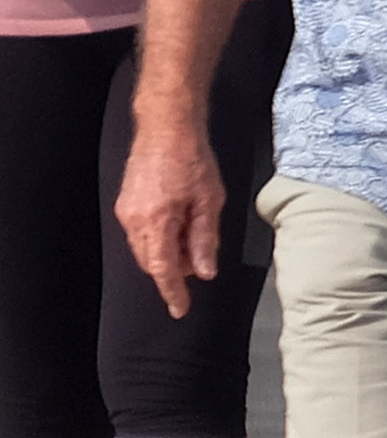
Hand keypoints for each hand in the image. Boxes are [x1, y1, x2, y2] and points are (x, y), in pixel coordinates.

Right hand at [113, 116, 225, 323]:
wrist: (167, 128)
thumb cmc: (191, 159)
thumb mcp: (210, 201)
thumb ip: (205, 239)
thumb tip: (204, 271)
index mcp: (156, 221)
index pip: (162, 270)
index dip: (172, 292)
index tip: (180, 309)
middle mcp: (134, 219)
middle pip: (151, 262)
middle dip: (172, 271)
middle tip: (196, 268)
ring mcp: (126, 211)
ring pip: (145, 248)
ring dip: (167, 254)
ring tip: (193, 242)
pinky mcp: (126, 203)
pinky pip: (141, 233)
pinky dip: (159, 239)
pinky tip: (180, 228)